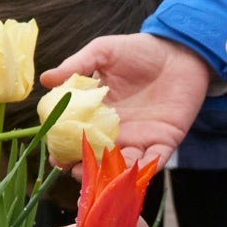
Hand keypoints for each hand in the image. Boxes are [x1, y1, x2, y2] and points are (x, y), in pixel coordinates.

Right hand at [40, 34, 211, 161]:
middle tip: (71, 169)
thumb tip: (46, 79)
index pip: (77, 136)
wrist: (180, 51)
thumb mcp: (104, 52)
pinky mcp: (164, 141)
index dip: (65, 147)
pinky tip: (128, 174)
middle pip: (96, 157)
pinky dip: (141, 171)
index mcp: (100, 112)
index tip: (54, 154)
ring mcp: (140, 138)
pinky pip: (152, 162)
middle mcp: (118, 131)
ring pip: (121, 165)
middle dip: (83, 167)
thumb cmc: (139, 50)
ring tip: (94, 176)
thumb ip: (77, 66)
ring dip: (108, 175)